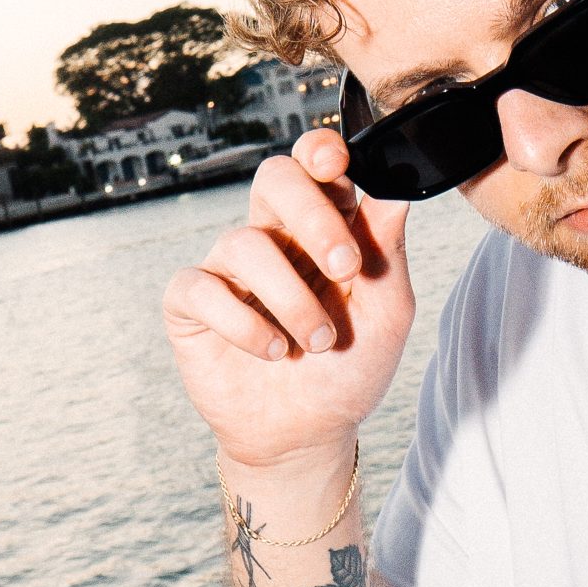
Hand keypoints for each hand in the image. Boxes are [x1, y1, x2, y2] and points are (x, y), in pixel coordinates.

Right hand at [163, 128, 415, 473]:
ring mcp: (228, 267)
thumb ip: (388, 248)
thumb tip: (396, 186)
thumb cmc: (349, 368)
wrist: (310, 434)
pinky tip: (273, 351)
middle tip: (345, 268)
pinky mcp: (191, 303)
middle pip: (273, 178)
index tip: (337, 163)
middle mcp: (273, 236)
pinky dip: (244, 323)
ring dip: (292, 297)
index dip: (320, 152)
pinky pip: (202, 287)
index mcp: (323, 225)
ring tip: (318, 341)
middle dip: (311, 215)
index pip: (314, 165)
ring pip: (245, 242)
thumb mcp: (386, 311)